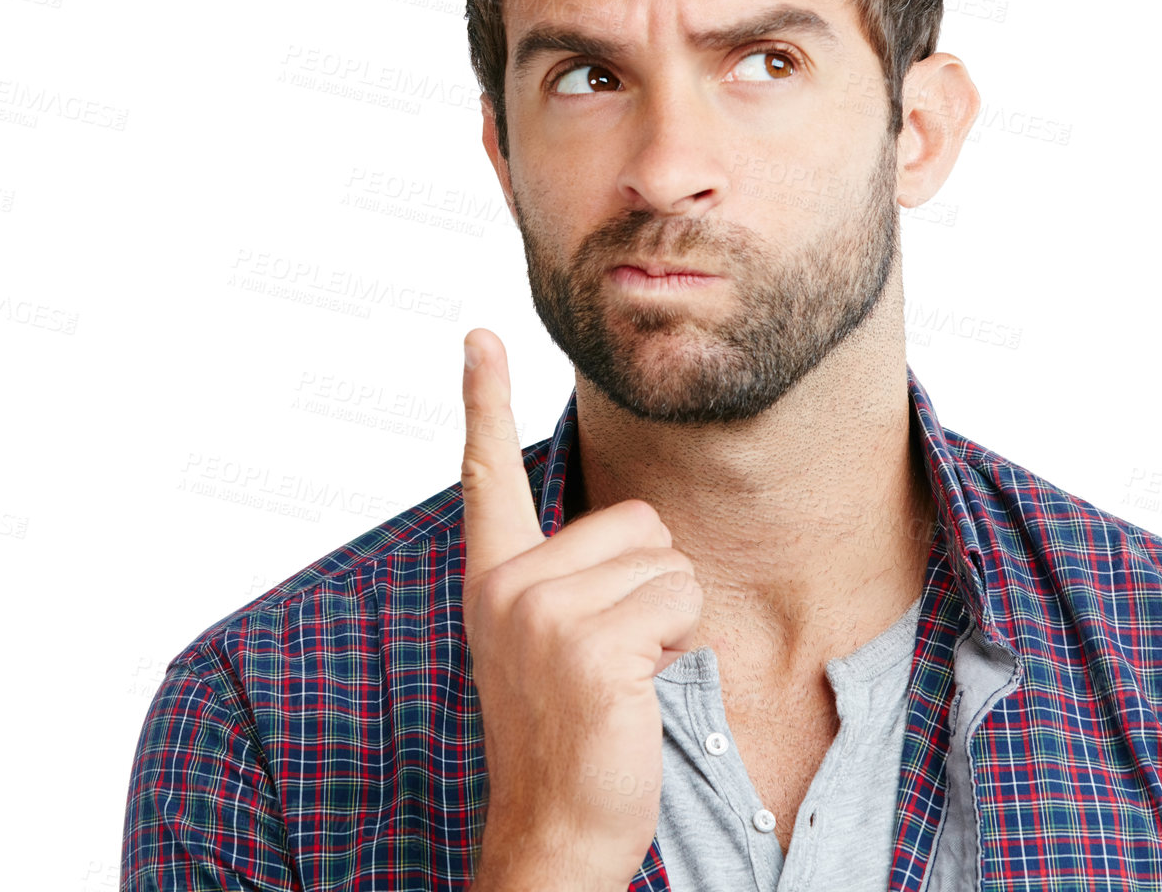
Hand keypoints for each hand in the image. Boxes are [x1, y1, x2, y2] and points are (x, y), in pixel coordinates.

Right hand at [460, 328, 701, 891]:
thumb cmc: (568, 733)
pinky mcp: (591, 643)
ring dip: (670, 617)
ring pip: (669, 560)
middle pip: (638, 519)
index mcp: (495, 578)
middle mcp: (510, 584)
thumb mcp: (549, 642)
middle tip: (615, 653)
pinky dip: (682, 642)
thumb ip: (570, 580)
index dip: (484, 401)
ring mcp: (545, 612)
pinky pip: (683, 597)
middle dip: (652, 582)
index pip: (487, 473)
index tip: (478, 336)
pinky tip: (638, 688)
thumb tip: (639, 534)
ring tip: (626, 673)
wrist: (555, 825)